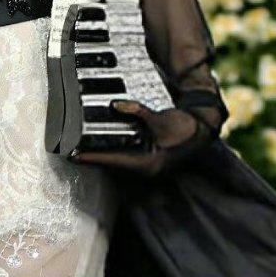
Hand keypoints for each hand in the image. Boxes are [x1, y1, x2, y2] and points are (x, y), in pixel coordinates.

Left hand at [71, 100, 212, 176]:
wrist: (203, 132)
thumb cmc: (183, 127)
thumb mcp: (158, 118)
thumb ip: (136, 111)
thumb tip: (114, 105)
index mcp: (148, 163)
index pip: (113, 161)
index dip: (93, 158)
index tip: (74, 156)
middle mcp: (147, 170)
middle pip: (113, 166)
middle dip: (94, 159)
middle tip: (72, 152)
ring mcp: (149, 169)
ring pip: (119, 165)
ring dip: (103, 158)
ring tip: (83, 151)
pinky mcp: (151, 163)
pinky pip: (127, 161)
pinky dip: (114, 155)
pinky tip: (104, 149)